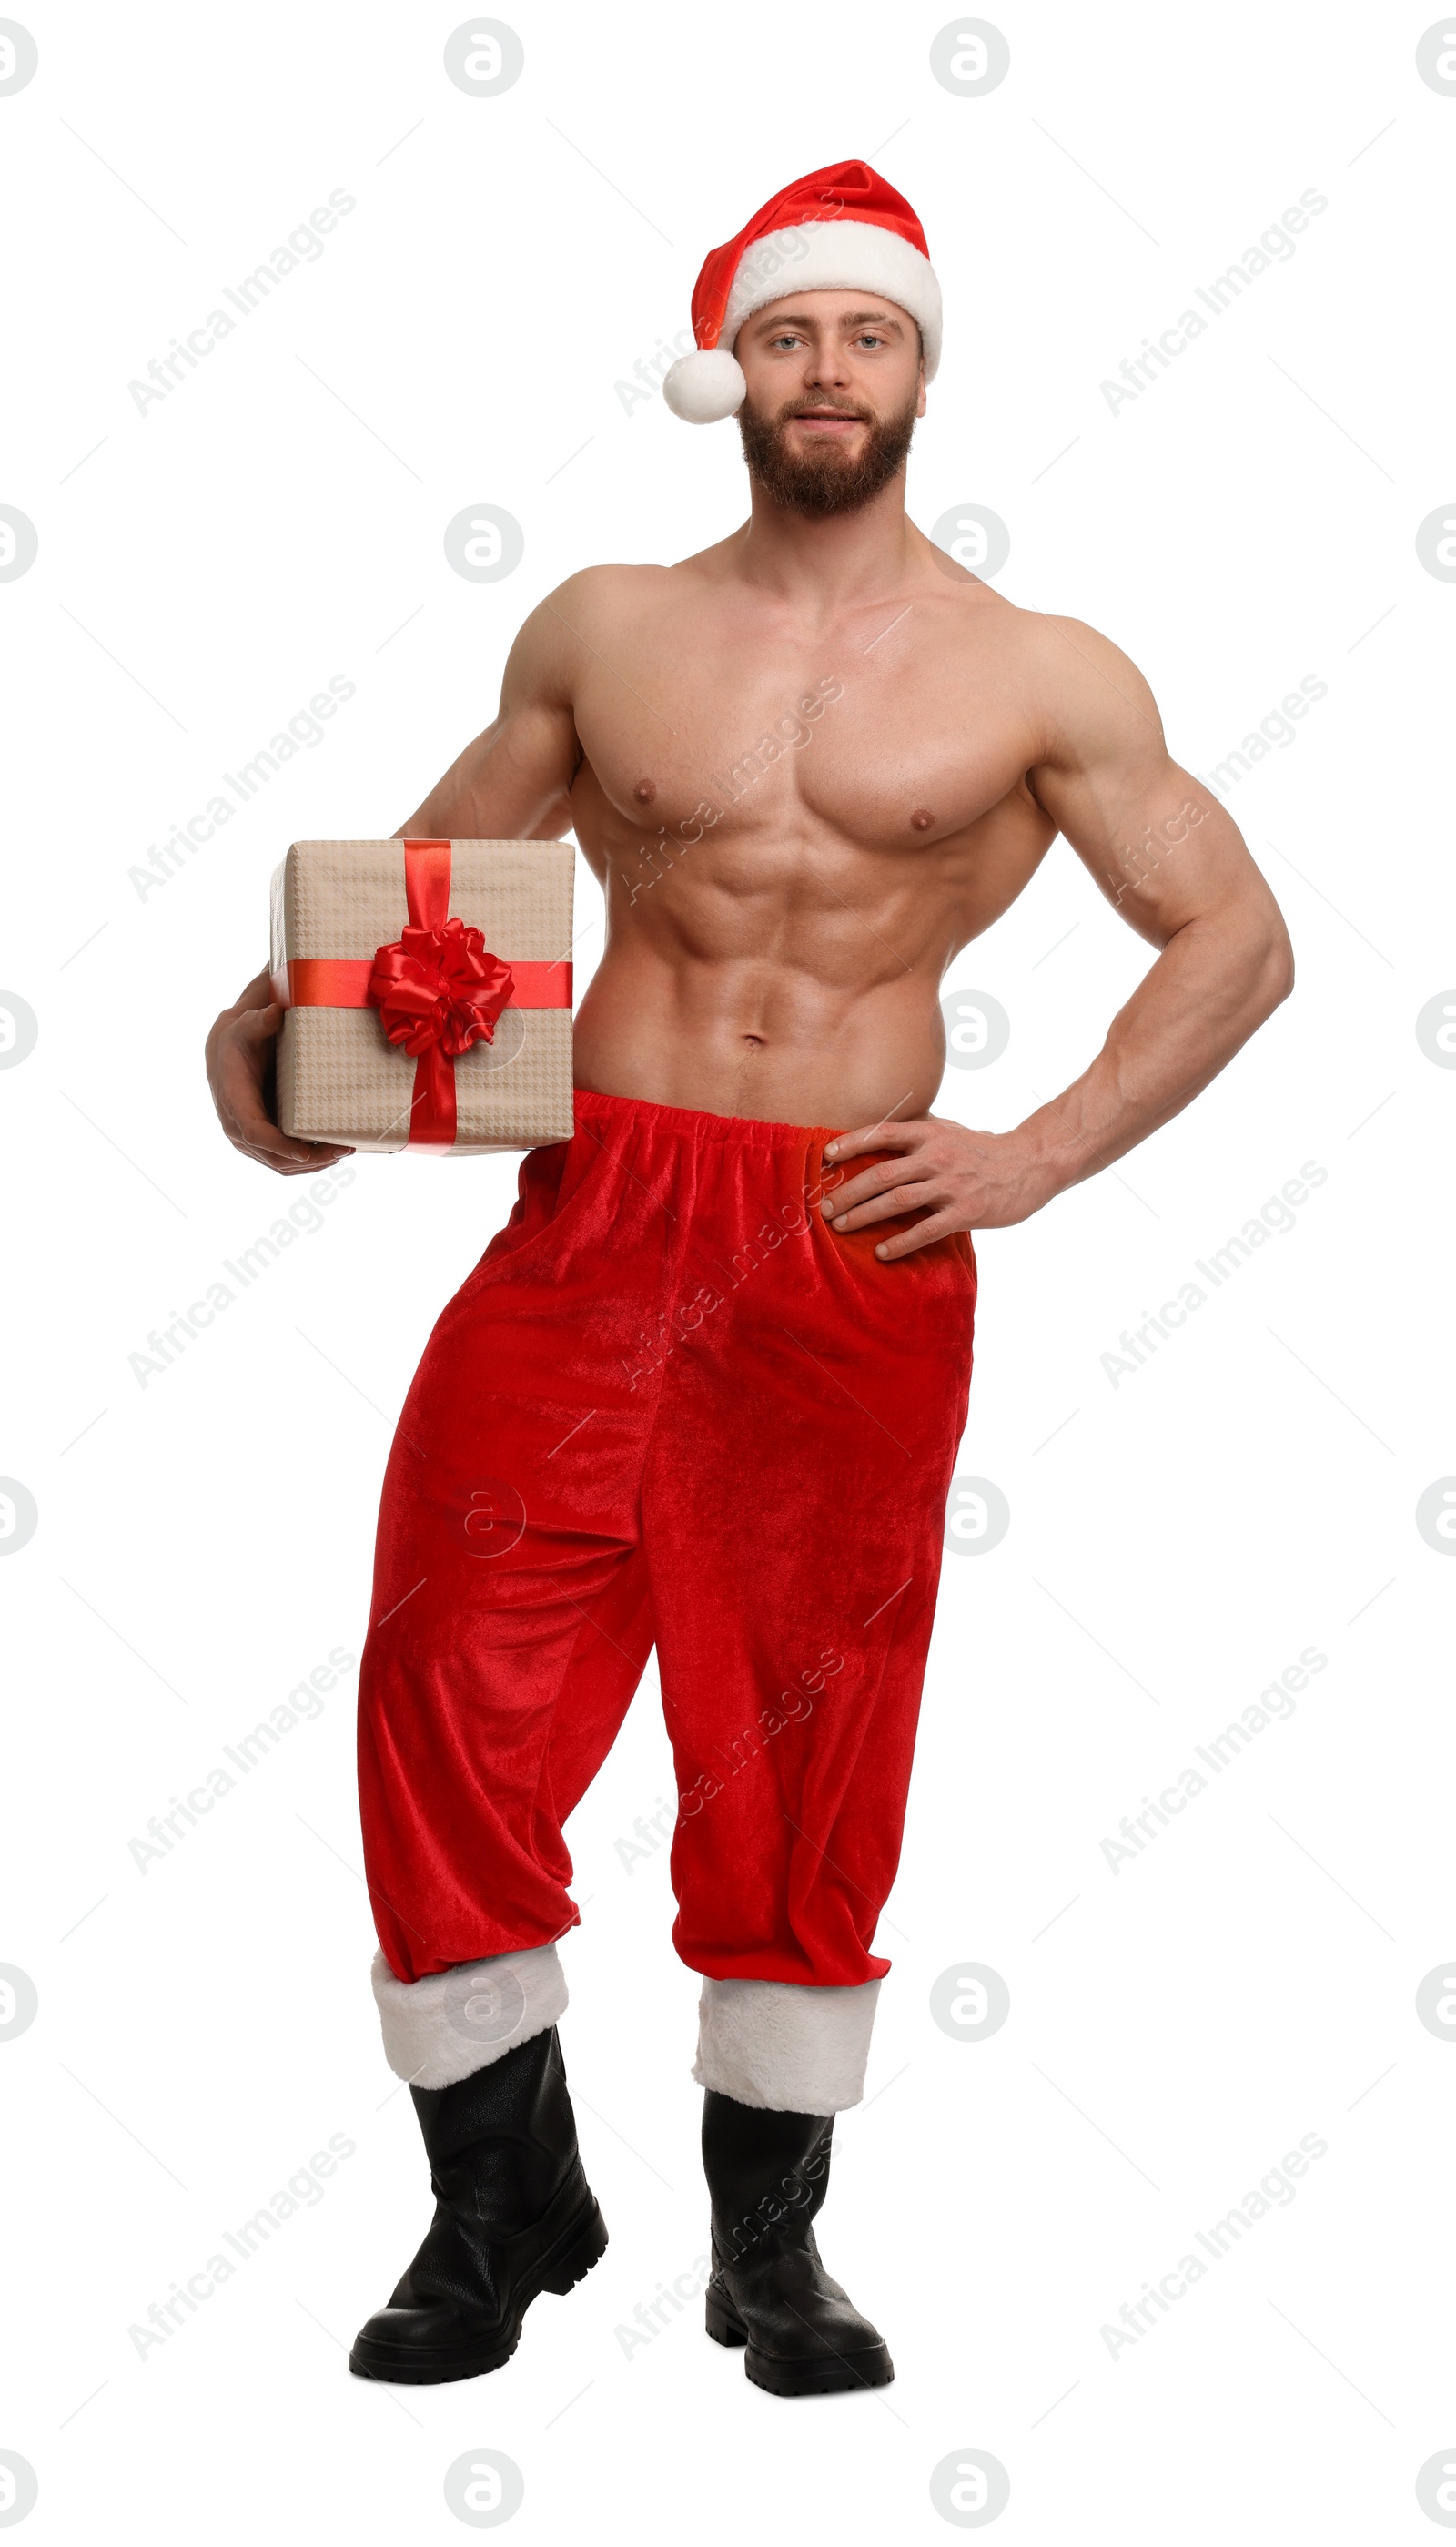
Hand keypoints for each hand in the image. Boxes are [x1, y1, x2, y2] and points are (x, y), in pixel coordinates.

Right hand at [205, 967, 352, 1177]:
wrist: (229, 1052)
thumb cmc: (242, 1038)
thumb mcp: (247, 1025)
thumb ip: (259, 1021)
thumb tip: (275, 1012)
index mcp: (233, 1100)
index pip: (253, 1131)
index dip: (278, 1145)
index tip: (305, 1152)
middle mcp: (237, 1126)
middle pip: (273, 1155)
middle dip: (310, 1158)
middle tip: (343, 1149)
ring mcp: (248, 1139)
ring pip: (280, 1164)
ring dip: (314, 1164)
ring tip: (344, 1151)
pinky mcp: (261, 1143)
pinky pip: (283, 1162)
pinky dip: (308, 1164)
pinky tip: (332, 1155)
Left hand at [821, 1113, 1054, 1258]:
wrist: (1030, 1164)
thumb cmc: (982, 1149)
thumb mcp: (949, 1130)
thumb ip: (916, 1130)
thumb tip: (878, 1129)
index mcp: (930, 1134)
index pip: (883, 1134)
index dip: (852, 1143)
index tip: (825, 1156)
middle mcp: (937, 1157)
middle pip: (882, 1174)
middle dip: (848, 1191)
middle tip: (825, 1207)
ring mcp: (952, 1185)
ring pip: (898, 1201)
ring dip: (864, 1215)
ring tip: (841, 1226)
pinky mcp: (966, 1212)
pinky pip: (927, 1230)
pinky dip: (901, 1242)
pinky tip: (882, 1252)